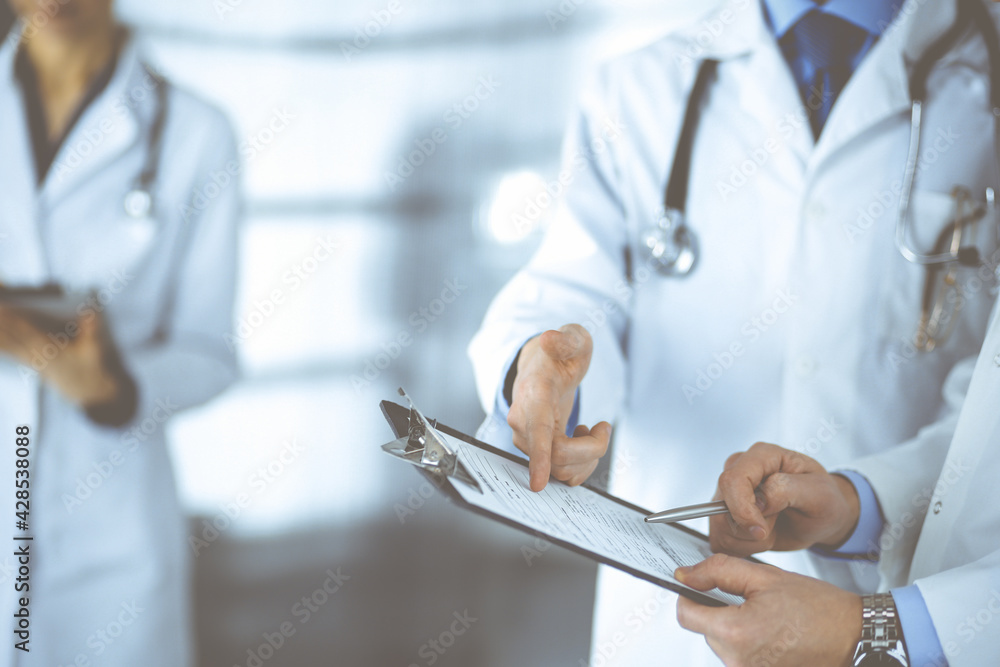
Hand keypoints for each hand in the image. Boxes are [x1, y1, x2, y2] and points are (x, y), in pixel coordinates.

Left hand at [0, 306, 121, 407]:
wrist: (87, 393)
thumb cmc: (90, 370)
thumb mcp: (94, 350)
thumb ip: (91, 331)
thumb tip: (89, 313)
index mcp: (51, 351)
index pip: (28, 333)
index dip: (14, 321)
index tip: (4, 309)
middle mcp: (38, 356)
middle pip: (13, 338)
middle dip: (1, 326)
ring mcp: (33, 361)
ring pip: (10, 346)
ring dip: (0, 336)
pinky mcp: (32, 365)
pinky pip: (12, 353)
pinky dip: (4, 347)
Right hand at [507, 324, 611, 490]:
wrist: (544, 367)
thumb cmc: (561, 354)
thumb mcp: (573, 339)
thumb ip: (566, 338)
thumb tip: (550, 338)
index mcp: (533, 394)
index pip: (535, 429)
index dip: (539, 457)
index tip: (538, 483)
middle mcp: (523, 421)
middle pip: (556, 456)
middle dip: (591, 449)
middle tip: (603, 427)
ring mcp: (527, 439)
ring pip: (560, 469)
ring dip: (588, 456)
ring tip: (593, 430)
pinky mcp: (536, 451)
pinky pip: (562, 474)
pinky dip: (582, 465)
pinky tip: (582, 440)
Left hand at [676, 554, 860, 666]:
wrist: (855, 637)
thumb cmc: (818, 608)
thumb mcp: (764, 576)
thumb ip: (718, 571)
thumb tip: (685, 574)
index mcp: (735, 633)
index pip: (686, 615)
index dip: (691, 595)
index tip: (702, 587)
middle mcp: (738, 661)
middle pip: (705, 630)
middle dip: (720, 611)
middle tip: (753, 600)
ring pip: (723, 643)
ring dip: (736, 628)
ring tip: (768, 617)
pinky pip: (740, 657)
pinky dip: (750, 643)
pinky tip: (773, 633)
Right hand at [709, 442, 859, 555]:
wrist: (820, 519)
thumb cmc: (823, 500)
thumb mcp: (819, 493)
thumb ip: (787, 489)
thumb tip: (758, 500)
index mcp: (763, 456)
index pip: (733, 479)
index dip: (743, 509)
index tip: (761, 530)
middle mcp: (741, 469)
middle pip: (721, 504)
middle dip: (748, 528)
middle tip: (772, 529)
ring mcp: (730, 491)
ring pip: (719, 524)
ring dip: (747, 539)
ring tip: (771, 531)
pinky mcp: (726, 512)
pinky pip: (721, 537)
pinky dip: (742, 546)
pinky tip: (761, 537)